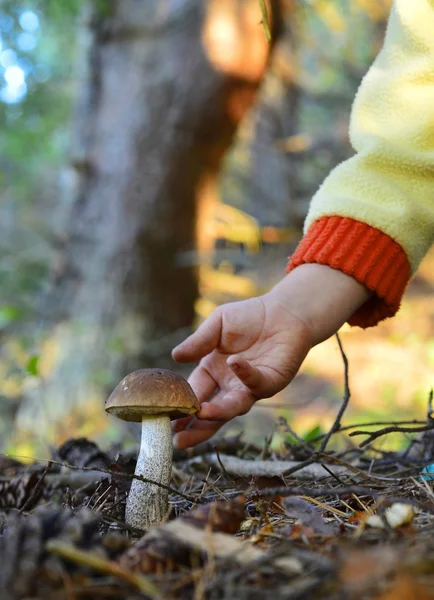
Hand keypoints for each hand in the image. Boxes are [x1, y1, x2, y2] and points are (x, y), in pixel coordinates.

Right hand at [171, 294, 312, 447]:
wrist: (284, 312)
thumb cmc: (250, 317)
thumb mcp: (218, 324)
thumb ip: (199, 341)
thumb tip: (175, 356)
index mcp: (213, 372)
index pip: (193, 393)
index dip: (181, 407)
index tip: (164, 419)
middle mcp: (230, 385)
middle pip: (211, 412)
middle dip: (195, 427)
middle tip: (178, 441)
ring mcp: (250, 387)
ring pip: (233, 406)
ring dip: (218, 412)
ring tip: (202, 414)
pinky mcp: (271, 381)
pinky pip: (255, 382)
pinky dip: (244, 374)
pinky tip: (233, 363)